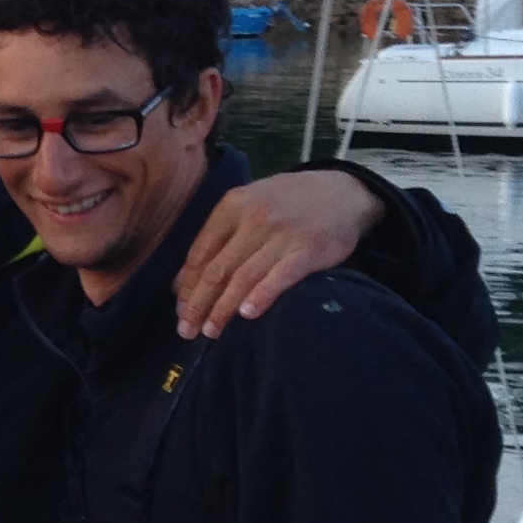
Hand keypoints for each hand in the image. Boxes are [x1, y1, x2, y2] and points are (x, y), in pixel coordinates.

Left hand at [172, 170, 378, 338]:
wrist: (342, 191)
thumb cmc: (287, 203)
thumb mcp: (248, 205)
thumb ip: (216, 238)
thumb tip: (180, 282)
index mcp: (232, 206)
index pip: (200, 253)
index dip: (187, 286)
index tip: (180, 312)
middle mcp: (254, 219)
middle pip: (217, 269)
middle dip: (198, 304)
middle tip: (187, 330)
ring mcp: (282, 235)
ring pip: (243, 277)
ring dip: (223, 308)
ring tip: (211, 331)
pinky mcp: (309, 250)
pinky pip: (280, 277)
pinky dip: (261, 296)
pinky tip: (247, 315)